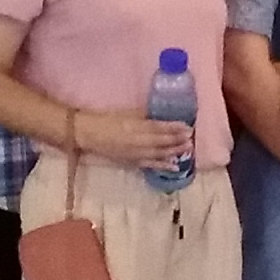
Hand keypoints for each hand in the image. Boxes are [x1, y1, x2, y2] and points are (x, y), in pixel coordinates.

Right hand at [71, 108, 196, 168]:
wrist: (88, 134)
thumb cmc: (107, 120)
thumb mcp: (126, 113)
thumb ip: (144, 115)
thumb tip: (162, 115)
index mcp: (134, 126)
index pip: (158, 127)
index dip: (173, 128)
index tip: (187, 126)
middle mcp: (136, 141)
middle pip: (161, 141)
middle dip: (177, 141)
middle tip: (191, 138)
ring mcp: (134, 153)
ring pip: (158, 154)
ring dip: (174, 152)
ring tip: (188, 150)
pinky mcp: (132, 162)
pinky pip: (150, 165)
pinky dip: (163, 165)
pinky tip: (175, 166)